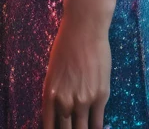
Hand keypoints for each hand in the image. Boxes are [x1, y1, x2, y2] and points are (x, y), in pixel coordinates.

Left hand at [42, 10, 110, 128]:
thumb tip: (62, 113)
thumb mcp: (53, 72)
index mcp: (49, 95)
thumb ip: (56, 94)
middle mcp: (64, 102)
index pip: (49, 127)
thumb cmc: (66, 46)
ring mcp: (83, 100)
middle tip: (73, 128)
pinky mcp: (100, 96)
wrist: (84, 29)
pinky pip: (97, 122)